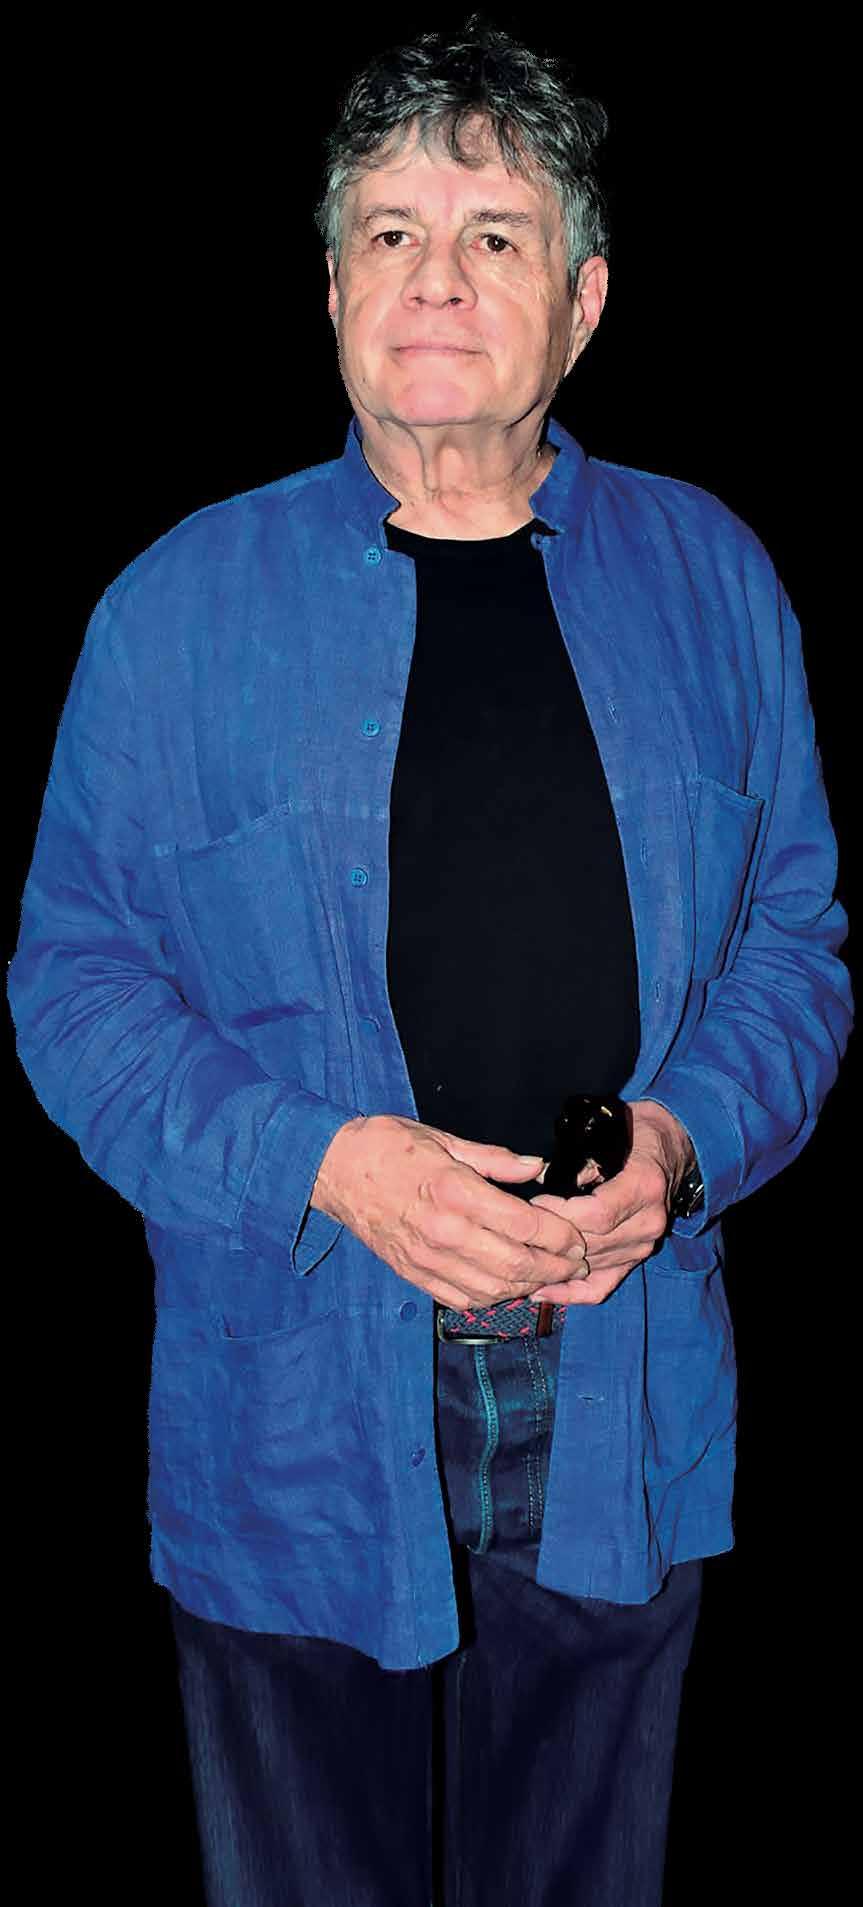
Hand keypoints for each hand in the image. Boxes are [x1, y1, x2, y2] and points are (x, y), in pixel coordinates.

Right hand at [310, 1113, 588, 1309]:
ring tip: (549, 1277)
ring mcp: (426, 1258)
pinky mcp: (413, 1273)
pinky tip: (509, 1285)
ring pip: (493, 1288)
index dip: (559, 1236)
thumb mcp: (444, 1139)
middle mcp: (443, 1230)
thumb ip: (495, 1160)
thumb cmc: (389, 1146)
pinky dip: (494, 1297)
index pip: (524, 1225)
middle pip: (516, 1264)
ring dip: (528, 1287)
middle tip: (575, 1264)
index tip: (576, 1237)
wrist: (332, 1169)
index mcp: (454, 1190)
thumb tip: (536, 1167)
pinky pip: (463, 1298)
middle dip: (555, 1268)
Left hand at [526, 1101, 693, 1306]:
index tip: (533, 1205)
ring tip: (519, 1258)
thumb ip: (583, 1161)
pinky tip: (541, 1291)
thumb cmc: (637, 1136)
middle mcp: (648, 1222)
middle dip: (550, 1238)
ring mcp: (644, 1246)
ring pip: (590, 1266)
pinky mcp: (636, 1260)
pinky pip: (601, 1286)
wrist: (672, 1149)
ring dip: (553, 1264)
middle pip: (590, 1244)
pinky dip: (570, 1293)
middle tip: (518, 1231)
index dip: (559, 1214)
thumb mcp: (612, 1134)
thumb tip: (547, 1181)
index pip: (596, 1215)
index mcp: (644, 1187)